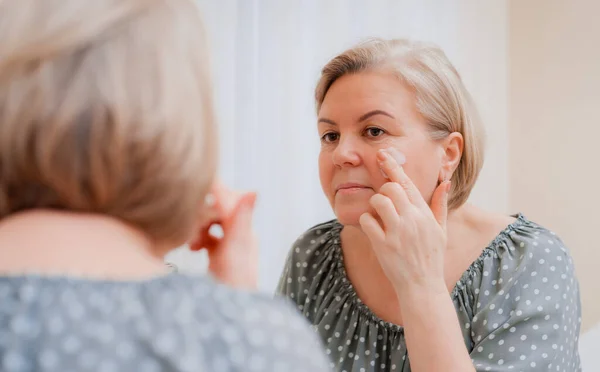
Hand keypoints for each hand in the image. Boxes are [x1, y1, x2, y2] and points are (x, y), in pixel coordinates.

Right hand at [190, 181, 257, 289]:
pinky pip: (208, 238)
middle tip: (189, 225)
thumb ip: (240, 220)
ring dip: (198, 227)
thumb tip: (253, 190)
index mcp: (245, 230)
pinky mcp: (220, 257)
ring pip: (211, 223)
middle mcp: (240, 235)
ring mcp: (230, 246)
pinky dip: (199, 238)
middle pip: (219, 209)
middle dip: (202, 213)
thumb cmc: (233, 284)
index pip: (229, 198)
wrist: (230, 314)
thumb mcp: (234, 250)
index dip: (212, 190)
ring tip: (191, 243)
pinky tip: (192, 248)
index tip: (192, 186)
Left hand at [358, 148, 450, 295]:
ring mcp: (397, 232)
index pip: (407, 183)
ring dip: (374, 205)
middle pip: (391, 188)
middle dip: (383, 191)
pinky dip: (366, 222)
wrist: (422, 287)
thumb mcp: (441, 230)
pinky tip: (373, 230)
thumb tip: (445, 182)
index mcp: (425, 214)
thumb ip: (440, 205)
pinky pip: (367, 221)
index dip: (393, 166)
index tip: (382, 155)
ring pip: (378, 200)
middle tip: (385, 204)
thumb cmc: (431, 257)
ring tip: (379, 217)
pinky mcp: (383, 244)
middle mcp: (412, 220)